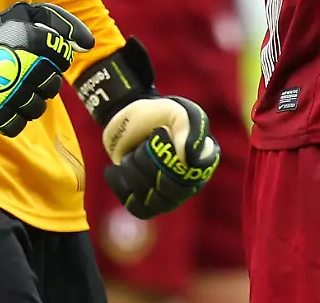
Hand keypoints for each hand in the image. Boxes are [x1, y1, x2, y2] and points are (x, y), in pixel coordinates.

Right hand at [0, 0, 94, 136]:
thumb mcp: (28, 13)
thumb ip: (63, 23)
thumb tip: (88, 45)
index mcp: (30, 39)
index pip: (62, 57)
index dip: (57, 57)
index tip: (43, 55)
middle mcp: (20, 66)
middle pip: (52, 86)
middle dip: (45, 80)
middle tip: (29, 71)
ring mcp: (5, 92)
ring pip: (37, 108)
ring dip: (31, 99)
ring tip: (18, 87)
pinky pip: (16, 125)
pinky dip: (15, 117)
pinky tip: (8, 102)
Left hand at [75, 37, 219, 218]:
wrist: (128, 117)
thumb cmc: (158, 113)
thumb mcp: (177, 112)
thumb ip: (189, 131)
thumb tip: (189, 162)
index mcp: (202, 163)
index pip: (191, 176)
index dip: (171, 159)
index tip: (159, 132)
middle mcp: (188, 185)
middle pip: (169, 191)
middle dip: (150, 161)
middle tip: (145, 141)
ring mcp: (167, 198)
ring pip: (151, 199)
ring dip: (135, 170)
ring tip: (133, 151)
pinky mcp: (145, 204)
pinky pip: (136, 207)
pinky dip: (122, 185)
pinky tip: (117, 167)